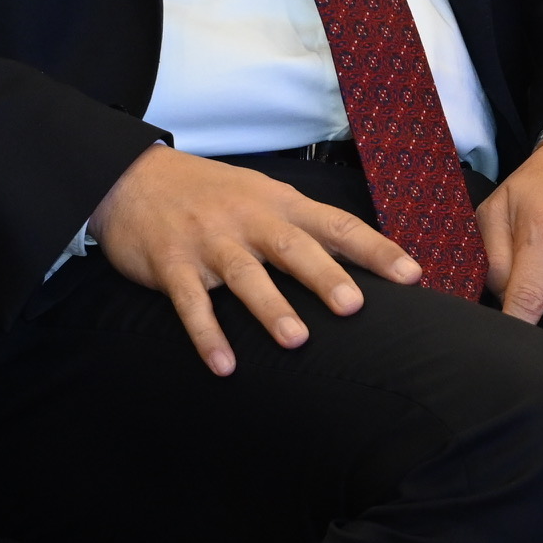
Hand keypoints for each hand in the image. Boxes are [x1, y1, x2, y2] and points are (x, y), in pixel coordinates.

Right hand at [86, 144, 416, 376]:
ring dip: (270, 308)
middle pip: (292, 247)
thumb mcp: (260, 195)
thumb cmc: (208, 193)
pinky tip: (224, 365)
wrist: (130, 177)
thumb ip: (302, 227)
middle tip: (353, 307)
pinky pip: (191, 303)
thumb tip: (358, 263)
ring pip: (244, 275)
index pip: (336, 225)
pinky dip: (207, 334)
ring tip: (296, 340)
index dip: (374, 249)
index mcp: (278, 203)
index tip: (412, 275)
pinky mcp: (171, 264)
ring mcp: (209, 242)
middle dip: (324, 277)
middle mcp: (248, 219)